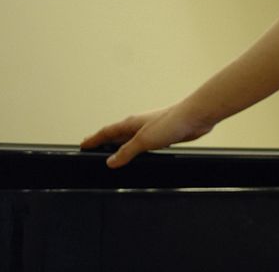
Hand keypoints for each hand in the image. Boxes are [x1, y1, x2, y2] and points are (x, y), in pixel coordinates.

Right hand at [80, 104, 213, 168]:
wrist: (196, 116)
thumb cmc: (172, 121)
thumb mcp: (144, 140)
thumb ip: (126, 151)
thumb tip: (111, 161)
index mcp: (130, 123)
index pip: (106, 132)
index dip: (93, 139)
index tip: (82, 144)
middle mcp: (139, 125)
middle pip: (116, 135)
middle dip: (104, 142)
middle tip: (93, 148)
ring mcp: (150, 129)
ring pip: (130, 139)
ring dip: (120, 146)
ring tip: (112, 153)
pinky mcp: (162, 135)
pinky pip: (143, 143)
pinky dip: (136, 149)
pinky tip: (140, 155)